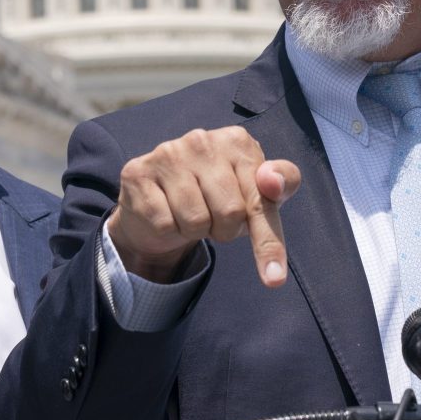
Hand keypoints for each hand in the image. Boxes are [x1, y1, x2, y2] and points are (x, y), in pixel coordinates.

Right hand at [107, 127, 301, 286]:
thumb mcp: (257, 193)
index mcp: (237, 141)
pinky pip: (166, 225)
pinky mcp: (138, 174)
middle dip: (226, 230)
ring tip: (190, 213)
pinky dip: (170, 231)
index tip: (275, 279)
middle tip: (214, 218)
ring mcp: (167, 154)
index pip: (262, 198)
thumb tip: (273, 182)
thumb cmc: (219, 196)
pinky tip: (166, 211)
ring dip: (196, 231)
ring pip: (196, 220)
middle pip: (230, 213)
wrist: (160, 200)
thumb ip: (282, 183)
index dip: (268, 241)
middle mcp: (201, 140)